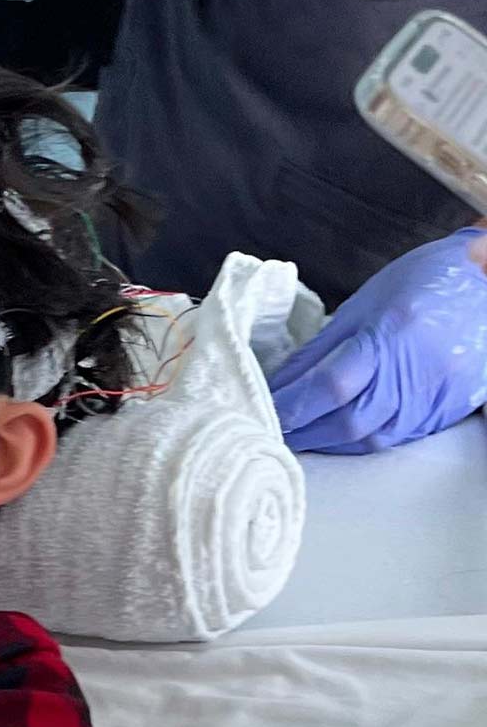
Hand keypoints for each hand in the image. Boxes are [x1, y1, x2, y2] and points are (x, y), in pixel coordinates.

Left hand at [270, 227, 486, 453]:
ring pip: (371, 439)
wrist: (485, 283)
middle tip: (273, 431)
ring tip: (299, 436)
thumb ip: (320, 348)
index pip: (330, 385)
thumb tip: (281, 384)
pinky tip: (337, 436)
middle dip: (305, 432)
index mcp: (389, 337)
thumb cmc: (418, 283)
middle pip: (349, 422)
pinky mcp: (444, 413)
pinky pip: (395, 438)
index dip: (292, 404)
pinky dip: (359, 442)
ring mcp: (433, 398)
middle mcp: (414, 374)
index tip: (262, 410)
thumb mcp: (361, 305)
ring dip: (329, 442)